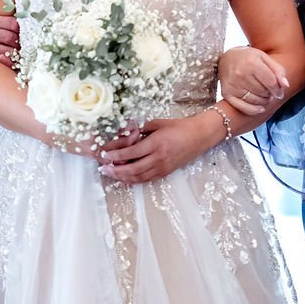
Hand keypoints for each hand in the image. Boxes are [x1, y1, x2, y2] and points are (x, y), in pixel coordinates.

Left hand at [0, 13, 20, 64]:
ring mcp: (23, 55)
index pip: (13, 24)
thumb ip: (3, 21)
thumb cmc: (7, 41)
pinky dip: (9, 61)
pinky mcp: (22, 68)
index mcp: (23, 31)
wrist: (21, 66)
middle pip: (8, 36)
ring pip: (10, 49)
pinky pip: (16, 65)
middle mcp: (24, 42)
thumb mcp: (9, 29)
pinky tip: (0, 58)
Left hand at [98, 113, 225, 184]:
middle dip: (116, 170)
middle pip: (133, 168)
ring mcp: (163, 167)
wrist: (200, 136)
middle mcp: (159, 158)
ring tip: (110, 174)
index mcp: (157, 143)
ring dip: (122, 177)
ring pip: (139, 177)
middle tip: (104, 168)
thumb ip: (141, 128)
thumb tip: (124, 132)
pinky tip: (124, 178)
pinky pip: (147, 179)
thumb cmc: (180, 127)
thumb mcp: (159, 123)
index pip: (132, 152)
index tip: (104, 155)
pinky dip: (134, 180)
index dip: (116, 155)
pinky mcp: (166, 172)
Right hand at [219, 46, 289, 115]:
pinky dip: (254, 110)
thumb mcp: (265, 58)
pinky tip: (260, 108)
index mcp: (251, 63)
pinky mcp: (227, 94)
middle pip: (263, 92)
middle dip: (270, 94)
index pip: (271, 82)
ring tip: (264, 96)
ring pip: (255, 101)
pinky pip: (244, 108)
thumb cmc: (249, 58)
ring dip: (263, 101)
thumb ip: (278, 70)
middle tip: (269, 91)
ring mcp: (233, 85)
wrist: (226, 59)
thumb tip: (285, 86)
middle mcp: (240, 74)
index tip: (279, 92)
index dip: (278, 90)